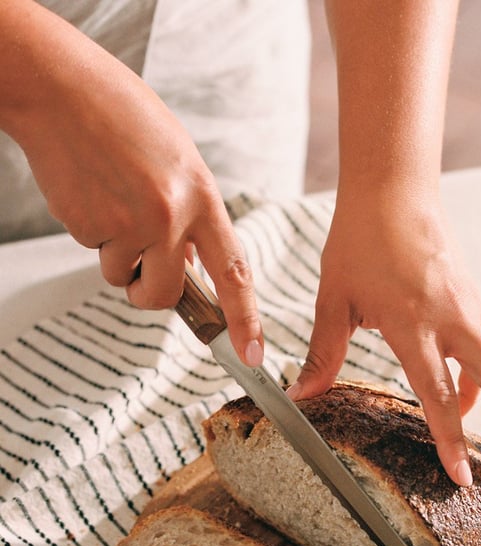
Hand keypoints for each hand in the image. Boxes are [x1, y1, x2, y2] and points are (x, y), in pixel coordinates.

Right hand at [4, 3, 262, 364]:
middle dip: (149, 292)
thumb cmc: (122, 118)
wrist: (61, 89)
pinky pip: (92, 251)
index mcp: (201, 196)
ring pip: (121, 275)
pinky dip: (89, 229)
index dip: (245, 319)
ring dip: (113, 252)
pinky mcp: (88, 225)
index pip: (233, 271)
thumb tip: (189, 266)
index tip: (251, 355)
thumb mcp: (177, 161)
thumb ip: (189, 215)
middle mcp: (169, 216)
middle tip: (138, 268)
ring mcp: (127, 223)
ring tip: (109, 197)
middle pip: (166, 294)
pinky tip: (88, 189)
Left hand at [288, 191, 480, 485]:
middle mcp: (455, 317)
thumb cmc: (359, 240)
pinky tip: (471, 398)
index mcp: (414, 322)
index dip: (452, 439)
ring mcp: (473, 308)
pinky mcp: (478, 302)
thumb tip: (300, 395)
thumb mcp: (334, 298)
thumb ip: (323, 352)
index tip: (461, 478)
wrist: (394, 190)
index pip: (441, 393)